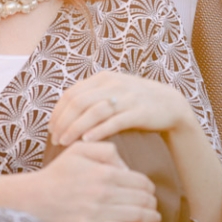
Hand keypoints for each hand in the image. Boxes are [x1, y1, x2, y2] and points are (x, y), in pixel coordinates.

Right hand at [24, 140, 160, 221]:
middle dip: (152, 204)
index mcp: (106, 174)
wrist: (35, 198)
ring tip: (153, 219)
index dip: (149, 188)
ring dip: (150, 219)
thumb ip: (107, 150)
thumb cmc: (59, 172)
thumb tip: (126, 168)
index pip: (142, 182)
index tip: (149, 191)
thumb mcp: (80, 149)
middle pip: (144, 201)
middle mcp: (105, 195)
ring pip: (138, 218)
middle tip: (152, 206)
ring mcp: (99, 214)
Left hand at [48, 71, 194, 145]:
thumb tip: (64, 110)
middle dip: (63, 122)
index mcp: (103, 78)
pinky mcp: (138, 112)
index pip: (71, 93)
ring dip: (75, 128)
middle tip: (55, 139)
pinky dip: (98, 131)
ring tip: (65, 143)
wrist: (170, 104)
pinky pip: (113, 122)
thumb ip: (92, 96)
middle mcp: (113, 84)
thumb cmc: (136, 101)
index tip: (51, 128)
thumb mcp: (113, 91)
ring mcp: (126, 98)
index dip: (58, 112)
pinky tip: (87, 140)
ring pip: (93, 112)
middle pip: (78, 102)